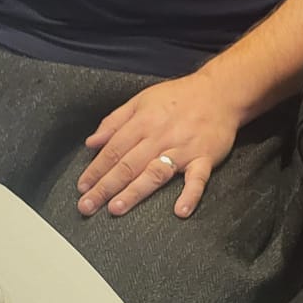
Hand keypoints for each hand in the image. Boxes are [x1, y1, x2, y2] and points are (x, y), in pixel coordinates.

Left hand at [77, 73, 241, 218]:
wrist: (220, 92)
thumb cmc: (179, 97)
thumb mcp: (141, 100)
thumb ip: (115, 121)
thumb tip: (91, 142)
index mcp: (143, 122)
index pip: (113, 149)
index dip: (95, 169)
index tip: (82, 187)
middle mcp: (160, 137)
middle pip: (128, 165)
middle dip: (105, 186)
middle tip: (87, 205)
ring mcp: (183, 149)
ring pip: (155, 173)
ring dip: (135, 191)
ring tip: (116, 208)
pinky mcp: (205, 158)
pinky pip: (197, 179)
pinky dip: (190, 195)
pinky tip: (180, 211)